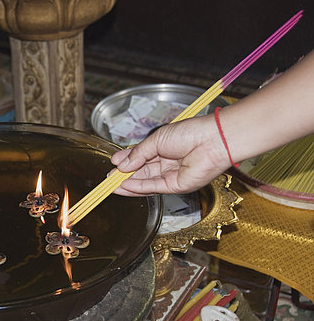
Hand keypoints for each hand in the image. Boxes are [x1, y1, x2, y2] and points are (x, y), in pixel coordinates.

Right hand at [110, 114, 229, 195]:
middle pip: (141, 172)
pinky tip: (125, 185)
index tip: (113, 163)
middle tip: (108, 178)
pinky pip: (153, 188)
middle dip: (124, 175)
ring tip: (111, 185)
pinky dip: (138, 188)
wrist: (212, 140)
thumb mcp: (156, 139)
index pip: (141, 157)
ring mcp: (172, 176)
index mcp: (164, 148)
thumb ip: (138, 153)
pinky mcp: (176, 186)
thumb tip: (122, 164)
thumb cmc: (191, 133)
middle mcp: (168, 163)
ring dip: (128, 184)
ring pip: (145, 182)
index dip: (126, 161)